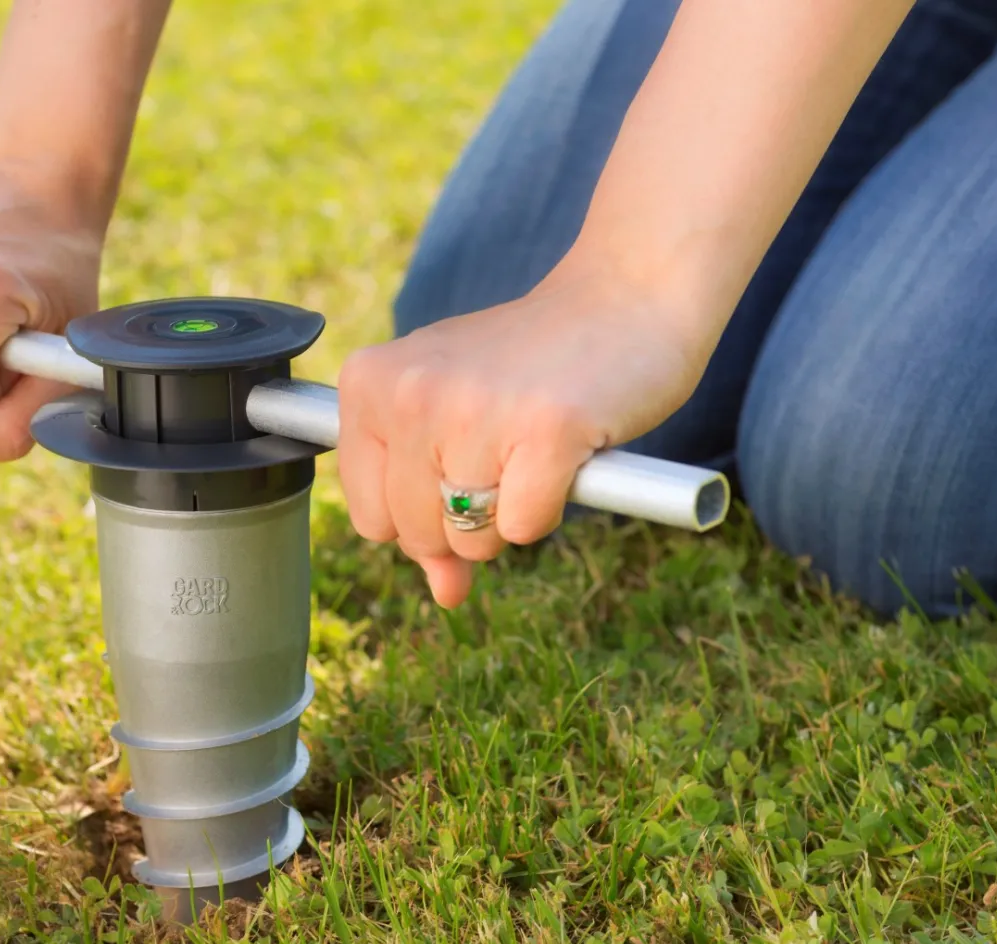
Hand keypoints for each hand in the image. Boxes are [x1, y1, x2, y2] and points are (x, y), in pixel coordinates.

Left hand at [336, 264, 705, 607]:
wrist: (625, 296)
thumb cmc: (532, 364)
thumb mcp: (454, 419)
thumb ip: (429, 504)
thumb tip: (445, 595)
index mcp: (371, 382)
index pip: (370, 516)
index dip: (421, 516)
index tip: (459, 468)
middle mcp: (412, 391)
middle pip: (417, 535)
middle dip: (467, 521)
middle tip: (506, 452)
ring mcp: (476, 408)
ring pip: (470, 538)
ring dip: (512, 514)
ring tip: (534, 445)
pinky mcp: (547, 427)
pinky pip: (524, 527)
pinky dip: (552, 508)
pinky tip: (566, 452)